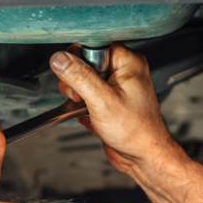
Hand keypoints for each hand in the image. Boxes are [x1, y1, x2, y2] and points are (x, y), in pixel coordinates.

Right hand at [51, 42, 176, 173]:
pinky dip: (82, 105)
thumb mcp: (101, 100)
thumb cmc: (135, 130)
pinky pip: (87, 94)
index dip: (79, 61)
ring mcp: (116, 86)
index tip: (76, 77)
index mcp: (127, 61)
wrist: (142, 156)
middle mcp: (123, 70)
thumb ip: (78, 77)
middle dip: (75, 80)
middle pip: (85, 62)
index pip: (93, 46)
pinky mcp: (109, 100)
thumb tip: (60, 59)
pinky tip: (88, 114)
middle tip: (80, 95)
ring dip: (77, 94)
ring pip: (83, 80)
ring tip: (83, 106)